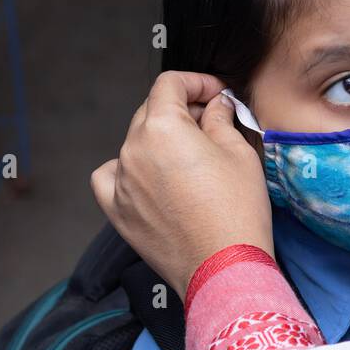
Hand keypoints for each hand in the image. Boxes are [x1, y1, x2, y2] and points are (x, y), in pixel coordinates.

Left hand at [91, 71, 272, 298]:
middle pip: (151, 111)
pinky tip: (148, 175)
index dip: (197, 82)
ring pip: (134, 143)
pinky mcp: (118, 210)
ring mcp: (121, 181)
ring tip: (188, 155)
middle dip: (181, 109)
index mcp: (162, 127)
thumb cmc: (236, 210)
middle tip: (212, 121)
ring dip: (159, 139)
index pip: (170, 85)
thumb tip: (216, 104)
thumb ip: (220, 119)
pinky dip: (126, 169)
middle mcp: (133, 149)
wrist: (224, 266)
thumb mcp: (239, 153)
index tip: (216, 93)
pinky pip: (111, 177)